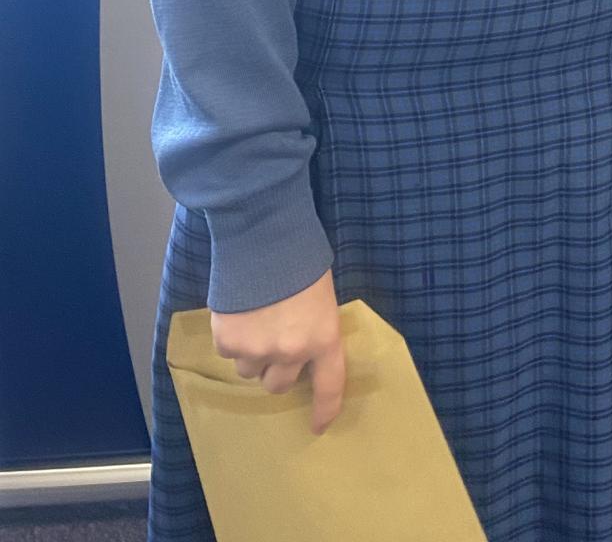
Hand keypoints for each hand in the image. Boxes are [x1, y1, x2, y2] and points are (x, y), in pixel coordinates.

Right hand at [211, 269, 345, 433]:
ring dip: (251, 353)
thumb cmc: (300, 259)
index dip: (324, 410)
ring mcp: (258, 350)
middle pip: (278, 385)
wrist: (263, 238)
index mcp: (323, 338)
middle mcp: (291, 353)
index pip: (330, 386)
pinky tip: (238, 311)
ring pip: (249, 370)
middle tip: (274, 342)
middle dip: (276, 369)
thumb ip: (314, 327)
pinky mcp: (229, 341)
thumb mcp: (321, 296)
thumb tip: (303, 346)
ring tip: (255, 318)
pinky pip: (228, 352)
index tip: (318, 427)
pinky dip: (232, 337)